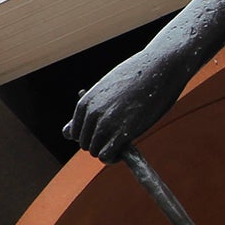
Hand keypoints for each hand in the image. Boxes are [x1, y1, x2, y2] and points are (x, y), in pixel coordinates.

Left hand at [65, 48, 187, 160]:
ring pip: (95, 151)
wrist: (160, 66)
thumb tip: (65, 133)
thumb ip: (87, 112)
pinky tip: (125, 148)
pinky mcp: (123, 132)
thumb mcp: (105, 90)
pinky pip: (106, 156)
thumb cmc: (135, 77)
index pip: (75, 133)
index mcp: (84, 103)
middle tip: (119, 134)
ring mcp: (106, 123)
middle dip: (100, 143)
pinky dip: (113, 158)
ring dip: (108, 151)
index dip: (91, 134)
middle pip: (85, 144)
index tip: (108, 129)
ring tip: (124, 140)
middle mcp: (91, 114)